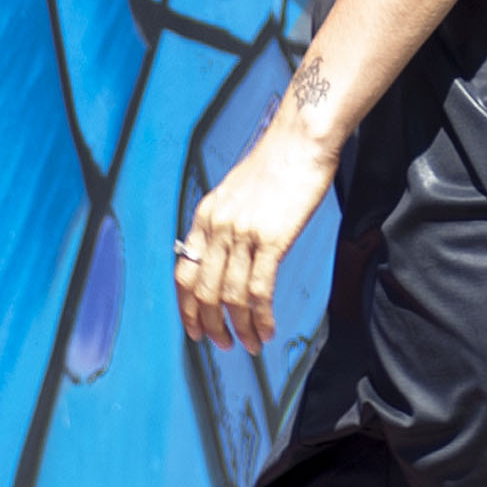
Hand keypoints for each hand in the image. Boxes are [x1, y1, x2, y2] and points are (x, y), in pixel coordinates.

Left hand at [176, 106, 337, 354]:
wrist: (300, 141)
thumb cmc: (277, 164)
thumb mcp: (237, 193)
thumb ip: (227, 223)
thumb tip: (228, 256)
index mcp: (205, 216)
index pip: (185, 272)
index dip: (187, 307)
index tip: (196, 329)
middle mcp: (216, 227)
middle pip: (204, 292)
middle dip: (211, 327)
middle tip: (224, 345)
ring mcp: (242, 234)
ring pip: (231, 297)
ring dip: (240, 328)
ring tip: (251, 345)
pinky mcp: (270, 239)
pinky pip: (259, 290)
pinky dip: (261, 317)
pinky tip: (267, 329)